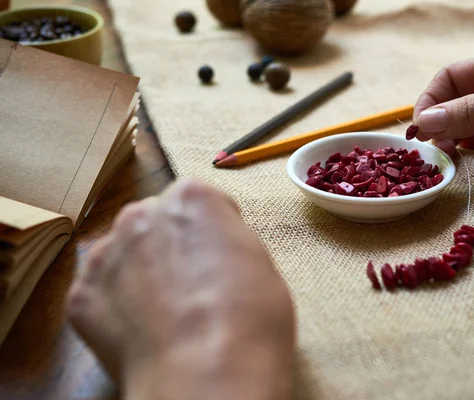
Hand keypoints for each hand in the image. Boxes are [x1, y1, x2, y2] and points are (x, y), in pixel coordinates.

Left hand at [66, 179, 294, 399]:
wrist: (206, 372)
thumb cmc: (247, 318)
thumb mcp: (259, 262)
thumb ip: (227, 241)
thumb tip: (213, 251)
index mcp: (190, 198)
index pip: (199, 201)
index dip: (213, 230)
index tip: (219, 254)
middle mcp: (141, 215)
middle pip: (155, 221)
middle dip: (169, 243)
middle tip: (191, 282)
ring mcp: (105, 255)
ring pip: (124, 253)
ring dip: (139, 270)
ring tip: (164, 310)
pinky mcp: (82, 295)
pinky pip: (102, 291)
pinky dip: (118, 306)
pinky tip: (143, 329)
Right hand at [412, 44, 473, 175]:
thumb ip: (473, 111)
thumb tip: (425, 121)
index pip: (451, 78)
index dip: (430, 99)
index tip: (420, 127)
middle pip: (455, 102)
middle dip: (437, 121)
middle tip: (430, 146)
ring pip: (468, 124)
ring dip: (451, 137)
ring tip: (444, 154)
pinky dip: (471, 149)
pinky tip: (463, 157)